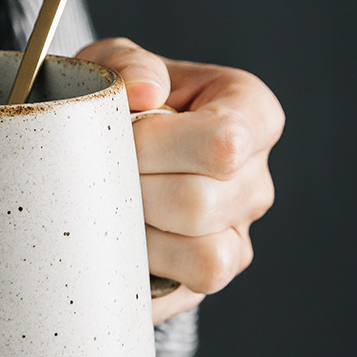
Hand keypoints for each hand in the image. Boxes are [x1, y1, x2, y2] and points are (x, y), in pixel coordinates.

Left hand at [77, 38, 283, 323]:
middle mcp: (255, 179)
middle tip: (101, 177)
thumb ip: (129, 64)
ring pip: (204, 257)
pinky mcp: (212, 275)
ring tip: (110, 208)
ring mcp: (239, 233)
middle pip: (199, 204)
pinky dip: (146, 273)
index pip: (223, 142)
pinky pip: (190, 291)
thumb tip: (144, 91)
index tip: (119, 135)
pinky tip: (118, 244)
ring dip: (140, 236)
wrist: (110, 155)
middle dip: (133, 192)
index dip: (156, 146)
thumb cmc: (119, 107)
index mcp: (250, 114)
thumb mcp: (114, 68)